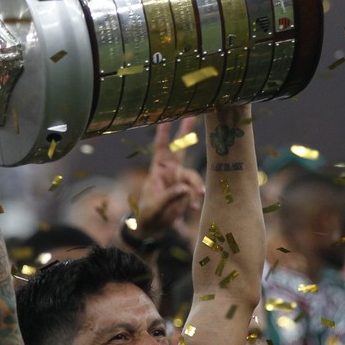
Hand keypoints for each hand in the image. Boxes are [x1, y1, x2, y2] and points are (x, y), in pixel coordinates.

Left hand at [131, 120, 203, 238]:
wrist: (151, 229)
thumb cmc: (148, 216)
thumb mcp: (155, 208)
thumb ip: (170, 197)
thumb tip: (185, 188)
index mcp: (157, 172)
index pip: (160, 150)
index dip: (163, 135)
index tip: (165, 119)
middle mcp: (169, 173)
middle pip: (179, 150)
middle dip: (185, 133)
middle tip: (192, 116)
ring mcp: (178, 181)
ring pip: (192, 176)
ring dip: (196, 187)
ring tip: (195, 203)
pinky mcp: (185, 192)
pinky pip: (195, 190)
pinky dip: (196, 198)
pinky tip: (195, 208)